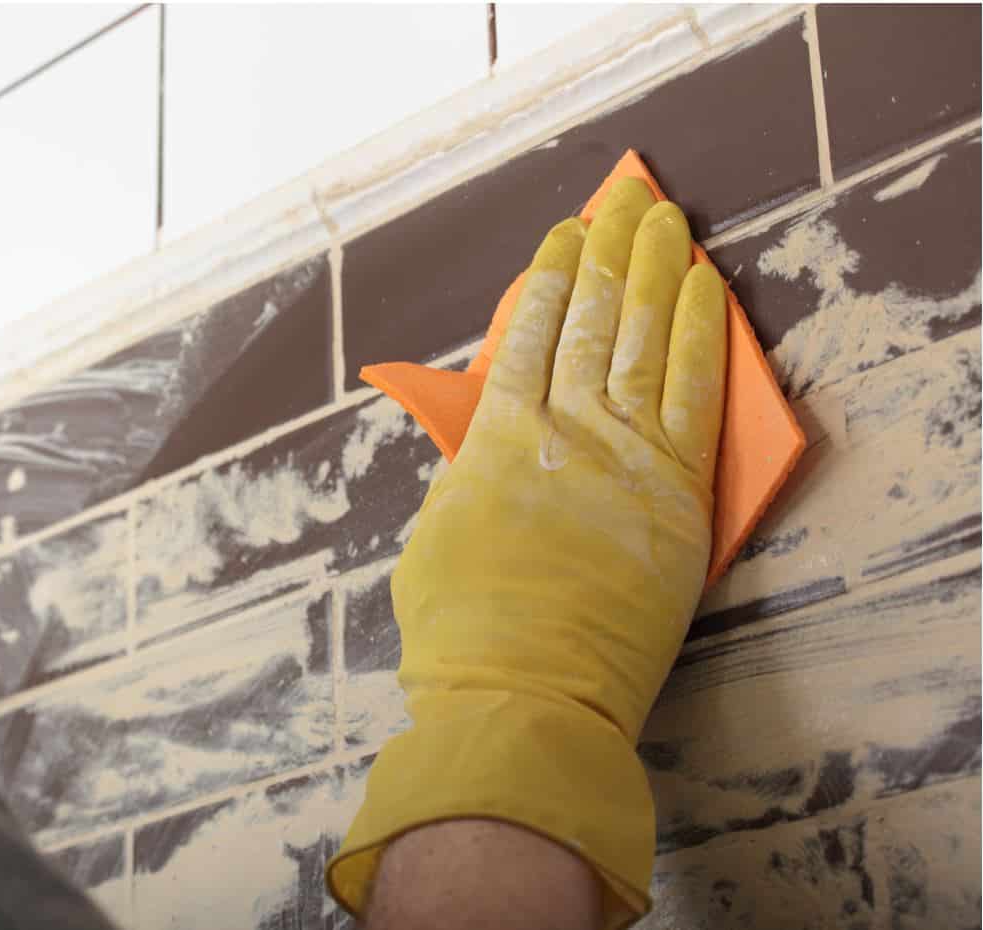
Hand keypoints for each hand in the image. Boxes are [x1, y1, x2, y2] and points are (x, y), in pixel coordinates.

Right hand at [328, 178, 726, 927]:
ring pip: (643, 342)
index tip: (565, 234)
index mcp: (497, 441)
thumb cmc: (459, 631)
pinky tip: (703, 291)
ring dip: (654, 274)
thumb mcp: (436, 535)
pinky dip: (699, 336)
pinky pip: (693, 394)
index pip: (529, 334)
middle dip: (607, 254)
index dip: (550, 276)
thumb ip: (469, 472)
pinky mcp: (675, 494)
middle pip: (592, 322)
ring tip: (663, 222)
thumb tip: (492, 435)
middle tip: (623, 202)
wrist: (524, 698)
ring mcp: (625, 458)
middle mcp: (563, 432)